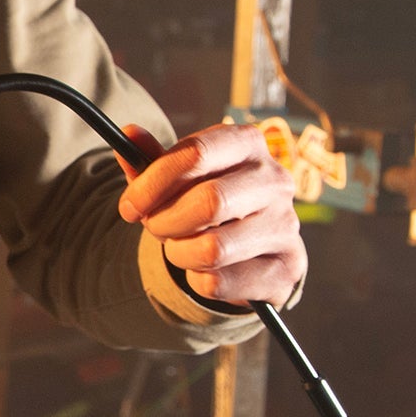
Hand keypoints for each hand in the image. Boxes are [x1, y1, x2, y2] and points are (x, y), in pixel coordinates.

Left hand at [117, 123, 306, 306]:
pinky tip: (205, 269)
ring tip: (182, 248)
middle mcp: (275, 180)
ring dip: (180, 254)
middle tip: (155, 228)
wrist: (251, 246)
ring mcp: (287, 224)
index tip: (129, 206)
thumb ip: (149, 159)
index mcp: (247, 143)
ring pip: (213, 249)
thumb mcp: (178, 178)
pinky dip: (198, 280)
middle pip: (209, 202)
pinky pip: (220, 282)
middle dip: (166, 222)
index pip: (196, 154)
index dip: (153, 183)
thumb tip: (128, 133)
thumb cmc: (205, 202)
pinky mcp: (287, 267)